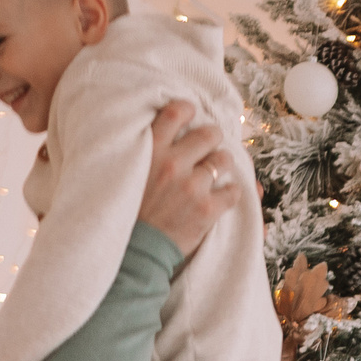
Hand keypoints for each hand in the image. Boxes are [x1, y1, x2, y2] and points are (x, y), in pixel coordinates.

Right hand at [135, 99, 235, 257]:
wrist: (135, 251)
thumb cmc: (128, 210)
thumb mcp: (127, 172)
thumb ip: (146, 152)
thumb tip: (168, 136)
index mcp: (150, 150)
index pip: (175, 113)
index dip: (188, 109)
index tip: (191, 114)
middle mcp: (173, 163)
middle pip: (209, 134)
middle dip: (213, 138)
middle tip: (209, 146)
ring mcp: (192, 186)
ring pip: (224, 161)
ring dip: (222, 165)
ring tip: (216, 172)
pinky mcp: (207, 209)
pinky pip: (233, 192)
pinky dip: (231, 193)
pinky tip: (222, 196)